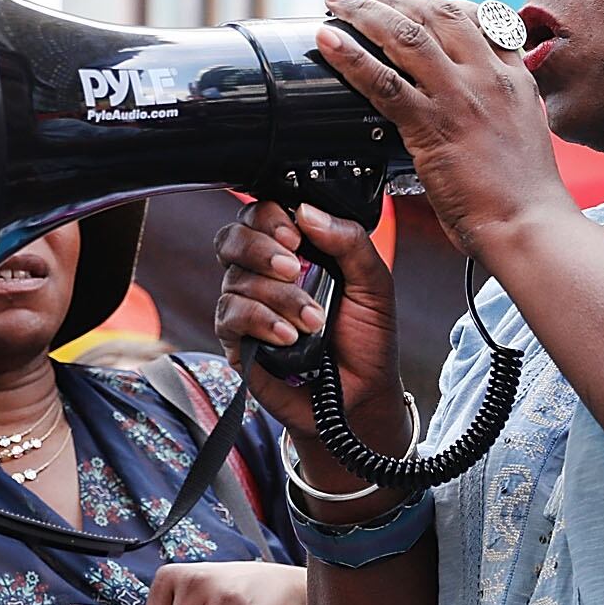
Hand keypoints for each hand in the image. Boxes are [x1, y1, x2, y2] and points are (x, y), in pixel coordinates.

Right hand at [212, 200, 409, 485]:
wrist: (363, 393)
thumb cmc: (367, 337)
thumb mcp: (374, 284)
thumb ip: (348, 241)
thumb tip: (306, 210)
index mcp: (295, 252)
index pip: (260, 215)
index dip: (270, 218)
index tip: (296, 237)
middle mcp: (263, 274)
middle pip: (232, 238)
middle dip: (261, 249)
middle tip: (295, 268)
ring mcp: (246, 306)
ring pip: (235, 280)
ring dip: (279, 297)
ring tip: (314, 321)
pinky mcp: (237, 341)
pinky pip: (230, 316)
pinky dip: (261, 321)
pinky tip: (289, 336)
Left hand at [313, 0, 576, 259]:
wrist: (530, 226)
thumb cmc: (526, 197)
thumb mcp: (525, 136)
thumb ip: (499, 111)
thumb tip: (471, 112)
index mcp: (514, 79)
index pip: (483, 18)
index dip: (446, 2)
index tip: (421, 3)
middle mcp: (488, 78)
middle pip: (440, 13)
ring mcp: (459, 98)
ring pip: (406, 35)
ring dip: (364, 11)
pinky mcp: (432, 126)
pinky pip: (382, 80)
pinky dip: (349, 55)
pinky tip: (327, 39)